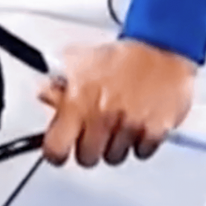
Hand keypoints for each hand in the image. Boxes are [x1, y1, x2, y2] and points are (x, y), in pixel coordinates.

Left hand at [36, 40, 196, 168]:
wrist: (161, 46)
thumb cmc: (121, 56)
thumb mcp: (79, 62)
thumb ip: (58, 84)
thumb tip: (44, 96)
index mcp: (78, 102)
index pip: (56, 148)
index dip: (57, 152)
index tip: (60, 150)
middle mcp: (102, 117)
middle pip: (87, 158)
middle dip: (89, 148)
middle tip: (93, 132)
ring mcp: (129, 126)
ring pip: (114, 158)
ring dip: (115, 145)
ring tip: (118, 122)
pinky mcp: (155, 131)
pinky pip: (142, 152)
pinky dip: (140, 143)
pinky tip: (138, 124)